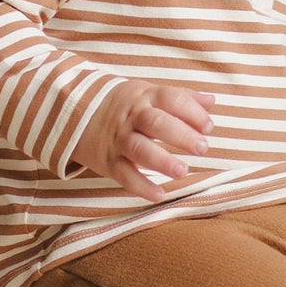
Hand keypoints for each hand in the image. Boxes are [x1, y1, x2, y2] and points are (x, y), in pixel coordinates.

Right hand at [72, 82, 215, 201]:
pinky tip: (158, 194)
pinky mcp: (107, 161)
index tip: (208, 127)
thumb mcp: (147, 92)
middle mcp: (131, 117)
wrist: (73, 111)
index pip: (170, 99)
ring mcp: (118, 139)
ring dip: (161, 161)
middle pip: (156, 123)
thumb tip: (212, 101)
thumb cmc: (122, 104)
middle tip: (202, 148)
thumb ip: (180, 97)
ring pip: (139, 149)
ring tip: (182, 171)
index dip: (192, 112)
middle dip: (181, 135)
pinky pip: (123, 174)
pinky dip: (140, 186)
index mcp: (144, 97)